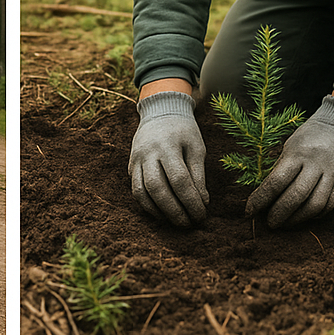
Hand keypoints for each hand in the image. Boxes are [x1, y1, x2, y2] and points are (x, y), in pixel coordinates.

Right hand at [129, 91, 207, 226]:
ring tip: (176, 221)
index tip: (202, 215)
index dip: (191, 202)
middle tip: (189, 223)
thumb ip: (198, 175)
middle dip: (175, 211)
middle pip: (158, 189)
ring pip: (142, 192)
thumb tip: (202, 203)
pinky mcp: (130, 165)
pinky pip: (135, 190)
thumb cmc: (183, 130)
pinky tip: (162, 213)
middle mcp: (148, 152)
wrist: (160, 111)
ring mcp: (136, 159)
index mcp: (168, 145)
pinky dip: (148, 206)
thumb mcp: (196, 147)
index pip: (180, 180)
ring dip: (160, 212)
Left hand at [247, 94, 333, 228]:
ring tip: (286, 224)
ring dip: (298, 219)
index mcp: (298, 153)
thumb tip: (264, 194)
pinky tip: (305, 216)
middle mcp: (317, 164)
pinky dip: (315, 215)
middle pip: (296, 196)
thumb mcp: (291, 145)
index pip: (276, 181)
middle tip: (270, 224)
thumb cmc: (310, 137)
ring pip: (315, 205)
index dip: (261, 199)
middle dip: (280, 213)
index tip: (249, 211)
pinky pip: (330, 206)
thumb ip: (281, 168)